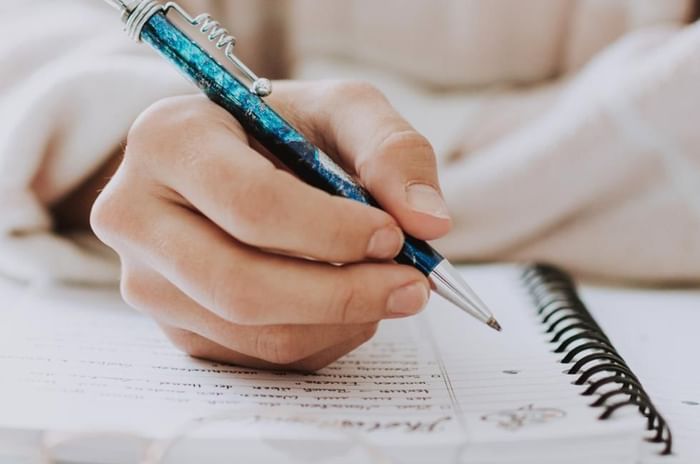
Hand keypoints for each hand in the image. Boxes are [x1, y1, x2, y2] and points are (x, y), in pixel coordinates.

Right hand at [91, 80, 450, 370]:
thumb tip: (430, 222)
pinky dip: (320, 339)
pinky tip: (342, 304)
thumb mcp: (341, 111)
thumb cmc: (284, 132)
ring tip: (383, 287)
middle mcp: (136, 215)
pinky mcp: (174, 326)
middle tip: (412, 286)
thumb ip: (392, 150)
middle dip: (342, 294)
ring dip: (339, 321)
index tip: (394, 236)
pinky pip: (255, 357)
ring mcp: (147, 281)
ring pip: (253, 332)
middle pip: (241, 285)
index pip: (250, 204)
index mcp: (169, 141)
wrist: (234, 163)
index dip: (331, 231)